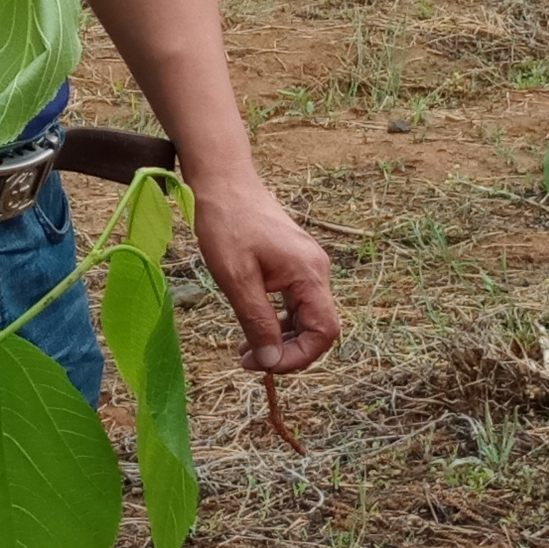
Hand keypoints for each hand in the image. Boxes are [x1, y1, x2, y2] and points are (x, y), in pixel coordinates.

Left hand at [190, 174, 340, 374]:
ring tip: (245, 350)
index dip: (299, 357)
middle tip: (249, 361)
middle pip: (318, 328)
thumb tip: (271, 362)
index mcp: (309, 274)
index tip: (263, 366)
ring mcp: (307, 266)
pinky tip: (252, 326)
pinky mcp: (294, 263)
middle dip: (287, 351)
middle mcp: (317, 271)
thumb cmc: (227, 224)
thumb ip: (257, 322)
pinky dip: (277, 321)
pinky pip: (296, 302)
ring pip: (306, 317)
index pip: (324, 332)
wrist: (224, 181)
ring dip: (280, 339)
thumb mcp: (237, 279)